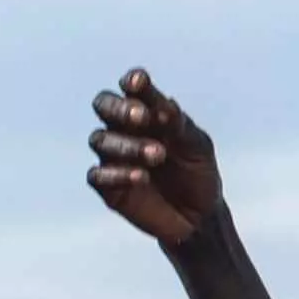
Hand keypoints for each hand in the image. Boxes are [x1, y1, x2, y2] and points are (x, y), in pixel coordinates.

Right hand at [89, 69, 227, 248]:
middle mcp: (124, 130)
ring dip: (128, 145)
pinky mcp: (109, 187)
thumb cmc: (197, 173)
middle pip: (103, 105)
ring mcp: (114, 157)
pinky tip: (140, 177)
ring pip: (101, 139)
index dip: (133, 83)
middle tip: (141, 117)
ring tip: (158, 155)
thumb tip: (164, 105)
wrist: (200, 216)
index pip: (132, 90)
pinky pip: (98, 175)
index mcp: (147, 113)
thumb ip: (180, 125)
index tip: (139, 82)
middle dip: (119, 108)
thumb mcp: (197, 145)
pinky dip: (117, 173)